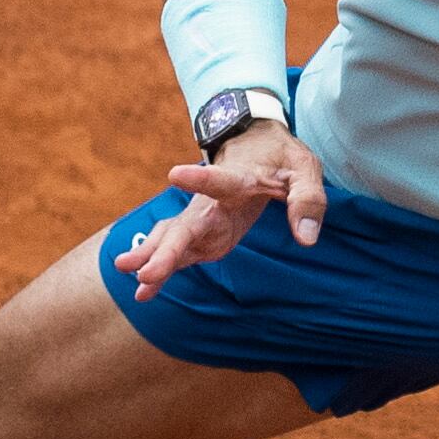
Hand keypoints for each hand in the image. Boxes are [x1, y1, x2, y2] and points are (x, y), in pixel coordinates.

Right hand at [111, 123, 324, 300]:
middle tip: (134, 266)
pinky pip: (178, 254)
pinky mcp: (202, 234)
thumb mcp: (304, 171)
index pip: (220, 180)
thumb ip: (307, 201)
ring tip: (130, 276)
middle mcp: (211, 202)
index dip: (200, 179)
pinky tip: (144, 293)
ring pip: (172, 239)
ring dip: (152, 258)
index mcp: (239, 180)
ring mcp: (201, 219)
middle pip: (184, 225)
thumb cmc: (281, 159)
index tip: (174, 174)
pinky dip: (161, 271)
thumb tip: (308, 240)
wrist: (254, 145)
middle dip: (162, 248)